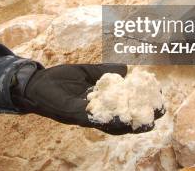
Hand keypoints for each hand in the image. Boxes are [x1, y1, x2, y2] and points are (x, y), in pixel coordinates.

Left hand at [11, 64, 164, 134]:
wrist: (35, 83)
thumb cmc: (60, 79)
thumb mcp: (87, 72)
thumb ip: (106, 71)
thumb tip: (127, 70)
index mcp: (99, 105)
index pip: (124, 110)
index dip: (141, 107)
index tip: (159, 101)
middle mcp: (93, 115)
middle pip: (121, 121)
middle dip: (141, 119)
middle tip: (159, 113)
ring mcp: (83, 116)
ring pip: (109, 124)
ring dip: (128, 123)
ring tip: (146, 121)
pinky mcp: (71, 114)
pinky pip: (92, 118)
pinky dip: (106, 118)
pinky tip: (119, 115)